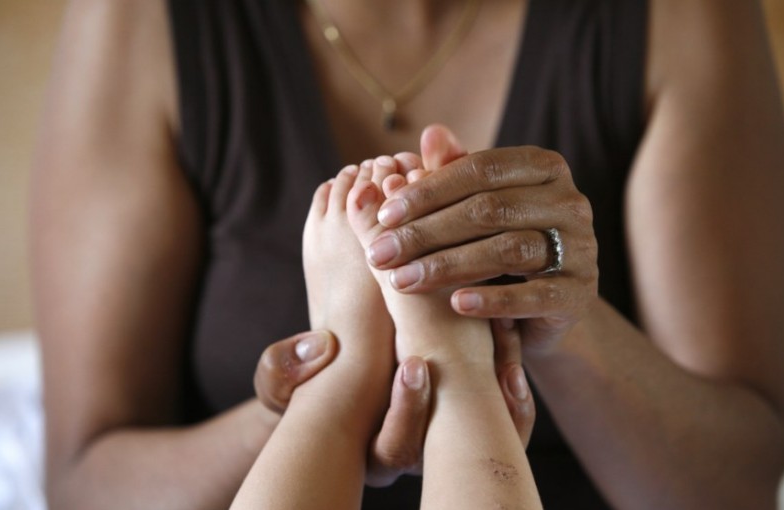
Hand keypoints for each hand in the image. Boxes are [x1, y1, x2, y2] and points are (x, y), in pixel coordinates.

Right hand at [254, 328, 535, 486]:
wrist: (326, 376)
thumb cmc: (298, 386)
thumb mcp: (279, 381)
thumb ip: (283, 370)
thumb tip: (318, 346)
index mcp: (372, 453)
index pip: (397, 448)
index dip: (409, 411)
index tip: (415, 365)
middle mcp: (413, 448)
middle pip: (453, 442)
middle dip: (470, 397)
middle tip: (487, 350)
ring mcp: (438, 424)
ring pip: (486, 420)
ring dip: (498, 372)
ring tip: (501, 328)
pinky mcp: (455, 397)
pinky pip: (498, 397)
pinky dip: (505, 360)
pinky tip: (504, 321)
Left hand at [367, 145, 598, 353]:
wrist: (543, 308)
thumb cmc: (501, 245)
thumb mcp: (477, 208)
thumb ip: (455, 174)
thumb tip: (430, 132)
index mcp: (544, 167)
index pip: (479, 170)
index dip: (427, 191)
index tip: (383, 216)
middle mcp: (570, 201)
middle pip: (489, 209)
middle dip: (426, 232)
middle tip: (379, 254)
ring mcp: (580, 247)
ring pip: (508, 250)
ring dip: (447, 266)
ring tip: (402, 281)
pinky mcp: (579, 293)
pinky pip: (533, 296)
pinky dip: (492, 300)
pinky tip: (455, 305)